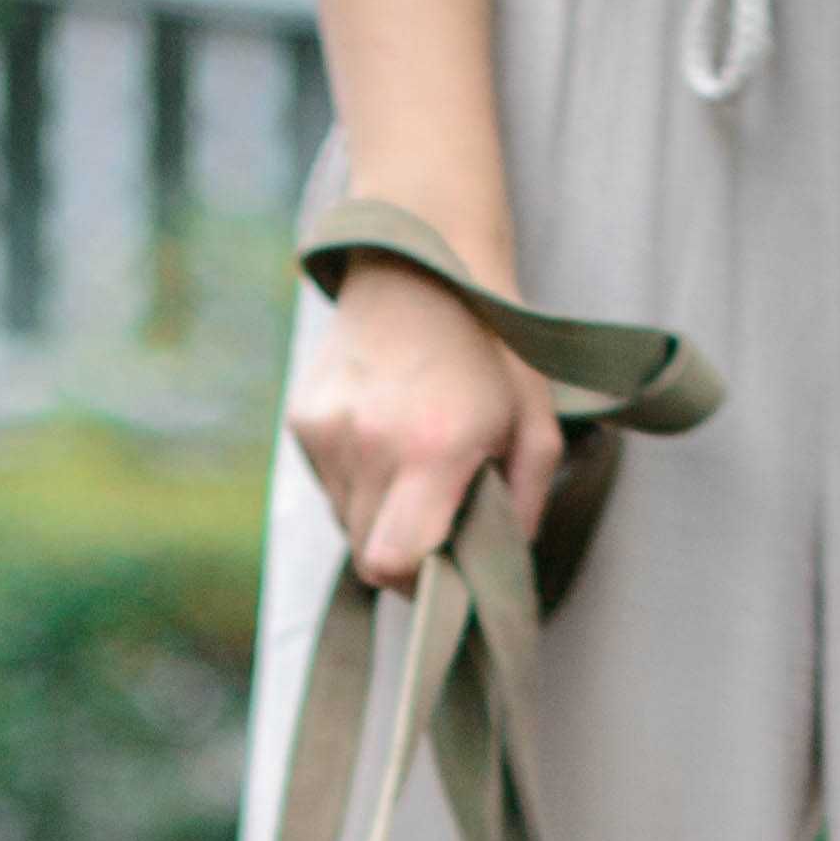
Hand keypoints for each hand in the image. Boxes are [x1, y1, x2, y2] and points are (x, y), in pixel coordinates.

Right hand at [288, 252, 563, 592]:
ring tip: (412, 468)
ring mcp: (328, 431)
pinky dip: (357, 482)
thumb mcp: (536, 425)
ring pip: (346, 522)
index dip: (417, 583)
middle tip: (435, 520)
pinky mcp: (303, 419)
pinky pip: (328, 485)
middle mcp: (369, 443)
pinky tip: (384, 438)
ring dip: (380, 516)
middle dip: (402, 552)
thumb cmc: (492, 347)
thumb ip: (524, 507)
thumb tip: (501, 567)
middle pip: (367, 554)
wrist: (422, 258)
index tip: (442, 570)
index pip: (393, 564)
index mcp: (432, 449)